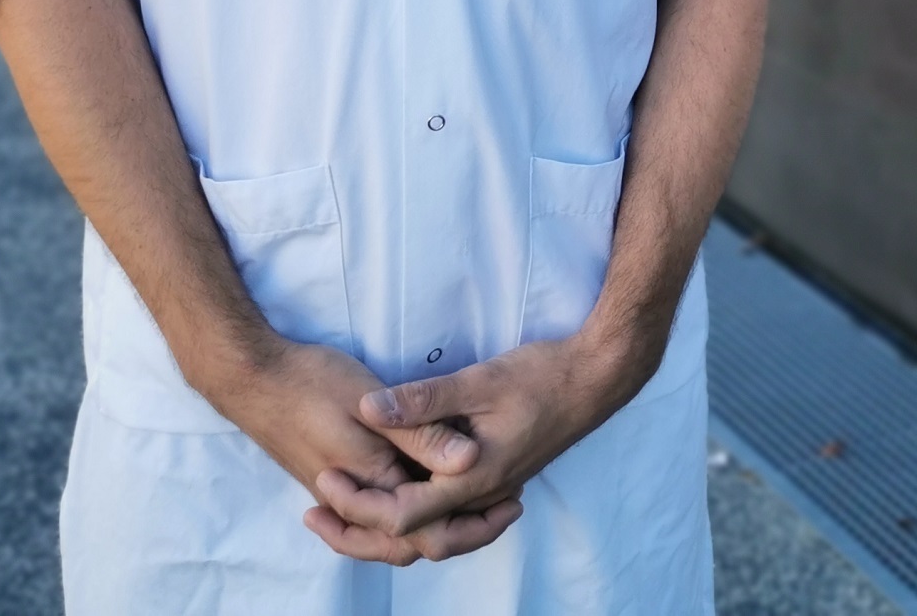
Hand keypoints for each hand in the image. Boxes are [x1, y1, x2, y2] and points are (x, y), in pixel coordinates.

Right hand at [205, 338, 491, 565]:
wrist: (254, 377)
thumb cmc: (311, 384)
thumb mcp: (371, 403)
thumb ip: (420, 435)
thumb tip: (470, 461)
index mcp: (371, 487)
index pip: (429, 528)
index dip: (475, 522)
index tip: (511, 501)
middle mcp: (357, 501)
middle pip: (414, 540)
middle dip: (461, 532)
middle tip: (504, 511)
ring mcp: (342, 493)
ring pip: (394, 529)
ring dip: (435, 521)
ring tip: (475, 503)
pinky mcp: (334, 478)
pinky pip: (377, 510)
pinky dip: (408, 506)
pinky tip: (425, 483)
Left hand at [306, 332, 641, 560]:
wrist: (598, 378)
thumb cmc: (543, 377)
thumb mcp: (479, 381)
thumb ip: (423, 400)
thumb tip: (367, 409)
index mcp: (472, 479)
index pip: (402, 517)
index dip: (357, 505)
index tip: (324, 478)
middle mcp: (481, 494)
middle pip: (414, 540)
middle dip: (362, 534)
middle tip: (318, 514)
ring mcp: (492, 489)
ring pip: (434, 531)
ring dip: (389, 526)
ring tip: (349, 507)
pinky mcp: (497, 476)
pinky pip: (450, 513)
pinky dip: (418, 512)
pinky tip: (402, 486)